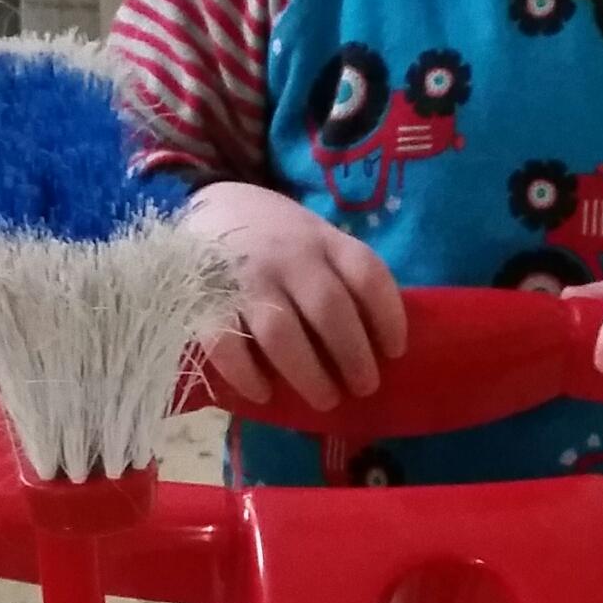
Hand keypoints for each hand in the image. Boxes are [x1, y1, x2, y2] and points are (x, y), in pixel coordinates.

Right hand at [188, 181, 405, 410]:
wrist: (209, 201)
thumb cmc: (276, 235)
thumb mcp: (317, 237)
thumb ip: (341, 274)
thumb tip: (375, 341)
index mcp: (324, 241)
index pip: (367, 275)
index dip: (389, 317)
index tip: (395, 352)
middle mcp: (290, 257)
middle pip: (330, 311)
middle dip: (353, 357)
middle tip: (364, 388)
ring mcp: (248, 278)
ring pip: (281, 335)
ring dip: (309, 375)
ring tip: (325, 400)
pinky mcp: (207, 299)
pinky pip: (227, 345)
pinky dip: (247, 375)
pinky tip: (263, 394)